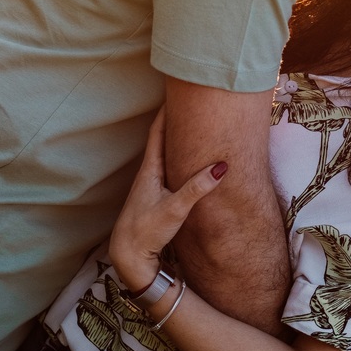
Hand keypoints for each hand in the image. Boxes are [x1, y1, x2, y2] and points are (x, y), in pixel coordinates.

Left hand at [110, 108, 227, 292]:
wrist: (128, 257)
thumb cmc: (146, 231)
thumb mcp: (175, 209)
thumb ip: (197, 188)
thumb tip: (222, 167)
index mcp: (150, 171)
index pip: (158, 133)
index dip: (167, 113)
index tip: (177, 94)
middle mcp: (148, 174)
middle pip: (162, 140)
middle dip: (174, 122)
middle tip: (189, 106)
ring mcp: (150, 186)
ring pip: (165, 155)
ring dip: (176, 140)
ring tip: (190, 128)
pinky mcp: (155, 197)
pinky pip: (168, 168)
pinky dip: (177, 158)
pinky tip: (186, 163)